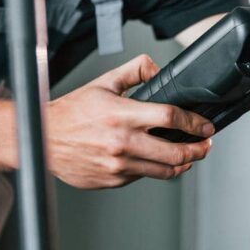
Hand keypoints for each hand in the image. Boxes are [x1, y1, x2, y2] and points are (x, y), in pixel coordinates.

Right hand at [47, 54, 214, 188]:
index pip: (170, 117)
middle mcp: (121, 143)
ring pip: (164, 171)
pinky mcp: (113, 180)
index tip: (206, 126)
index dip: (194, 122)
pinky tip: (157, 160)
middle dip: (198, 150)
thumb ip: (134, 71)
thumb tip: (157, 69)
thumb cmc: (71, 112)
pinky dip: (155, 169)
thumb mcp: (103, 82)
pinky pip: (143, 176)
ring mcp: (118, 166)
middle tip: (206, 145)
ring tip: (190, 156)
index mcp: (121, 115)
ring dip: (184, 164)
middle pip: (175, 152)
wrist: (42, 139)